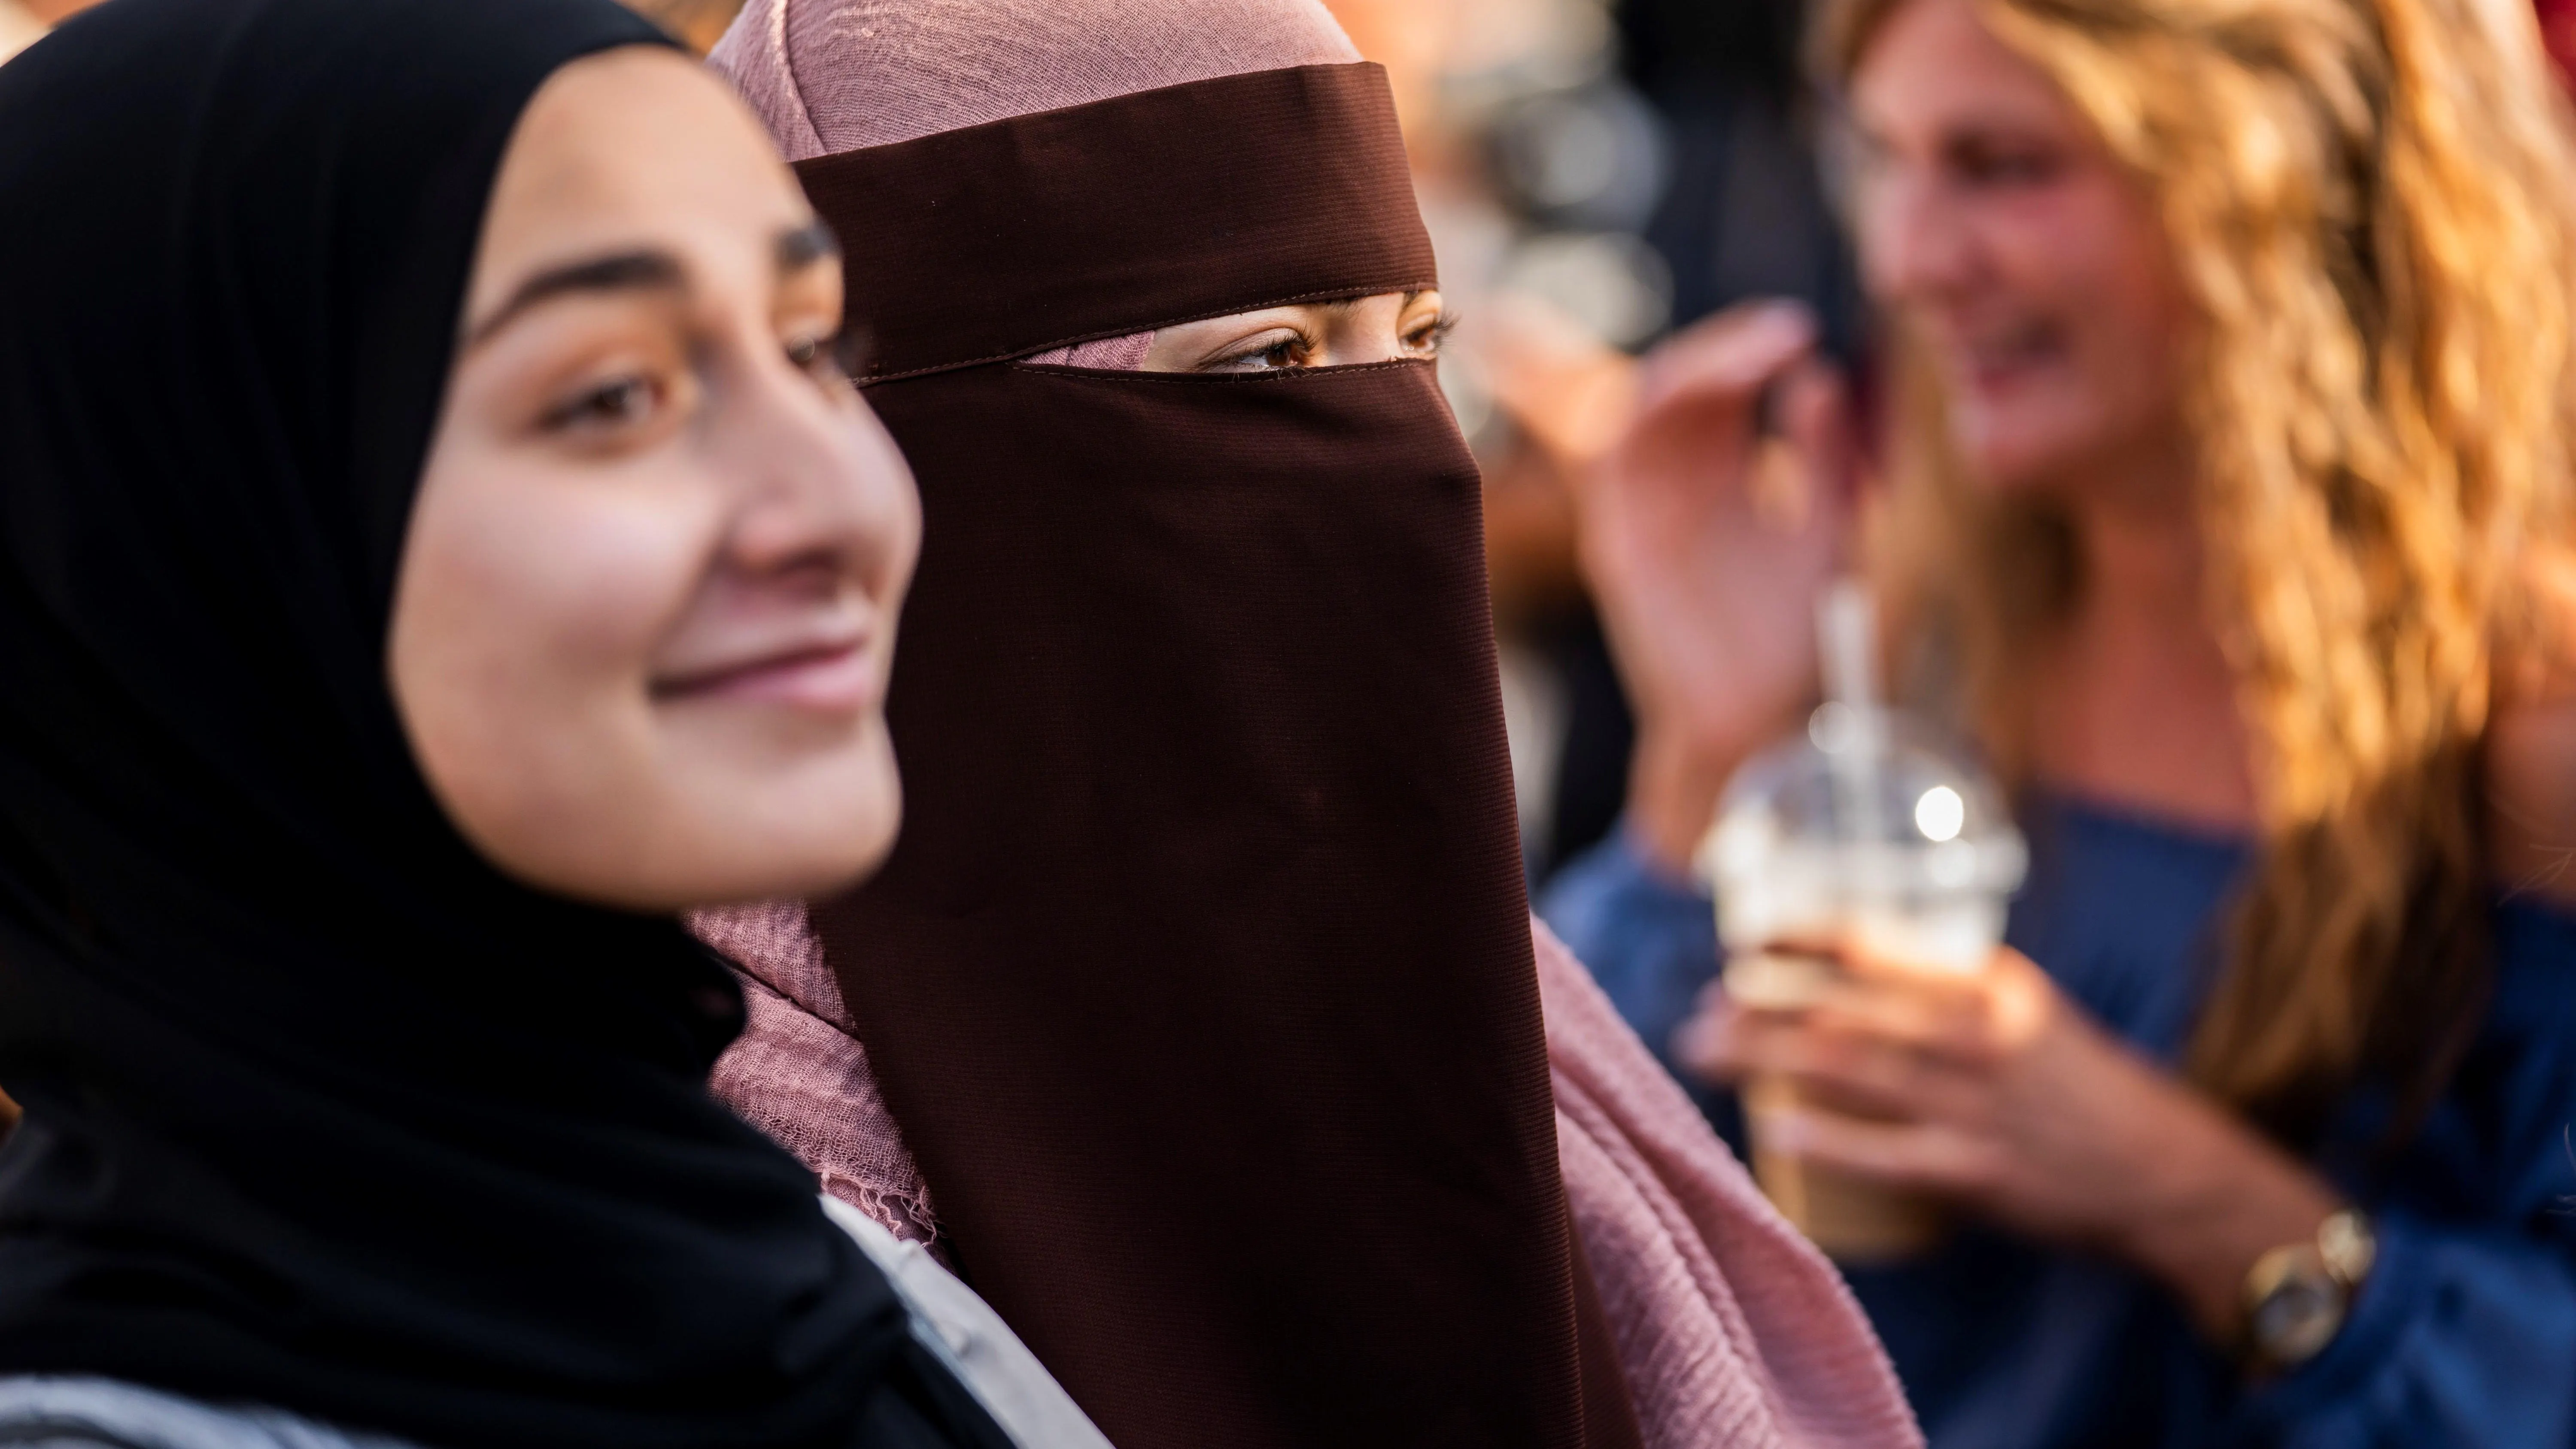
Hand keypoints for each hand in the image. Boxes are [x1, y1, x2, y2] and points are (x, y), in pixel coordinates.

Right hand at [1568, 301, 1858, 873]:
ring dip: (1695, 370)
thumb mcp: (1828, 533)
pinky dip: (1648, 415)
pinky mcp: (1620, 547)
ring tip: (1759, 355)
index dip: (1751, 349)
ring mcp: (1642, 514)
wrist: (1763, 722)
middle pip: (1679, 385)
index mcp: (1721, 476)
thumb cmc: (1794, 637)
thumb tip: (1821, 378)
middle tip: (1783, 334)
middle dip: (1726, 348)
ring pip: (1641, 408)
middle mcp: (1675, 487)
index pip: (1720, 387)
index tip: (1803, 332)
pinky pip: (1614, 463)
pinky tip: (1703, 393)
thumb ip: (1825, 462)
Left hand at [1676, 936, 2344, 1336]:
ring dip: (1765, 1059)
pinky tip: (1772, 1130)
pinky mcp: (1978, 1171)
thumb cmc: (2079, 1086)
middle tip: (1699, 1010)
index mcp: (1984, 983)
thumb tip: (1855, 973)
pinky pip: (1884, 1153)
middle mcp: (1974, 1032)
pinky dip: (1824, 1138)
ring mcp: (1975, 1103)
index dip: (1798, 938)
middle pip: (1841, 1007)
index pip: (1872, 944)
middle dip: (1759, 1006)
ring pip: (1848, 1071)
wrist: (2165, 1169)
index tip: (1743, 940)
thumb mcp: (2022, 1009)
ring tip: (1703, 1053)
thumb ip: (1948, 988)